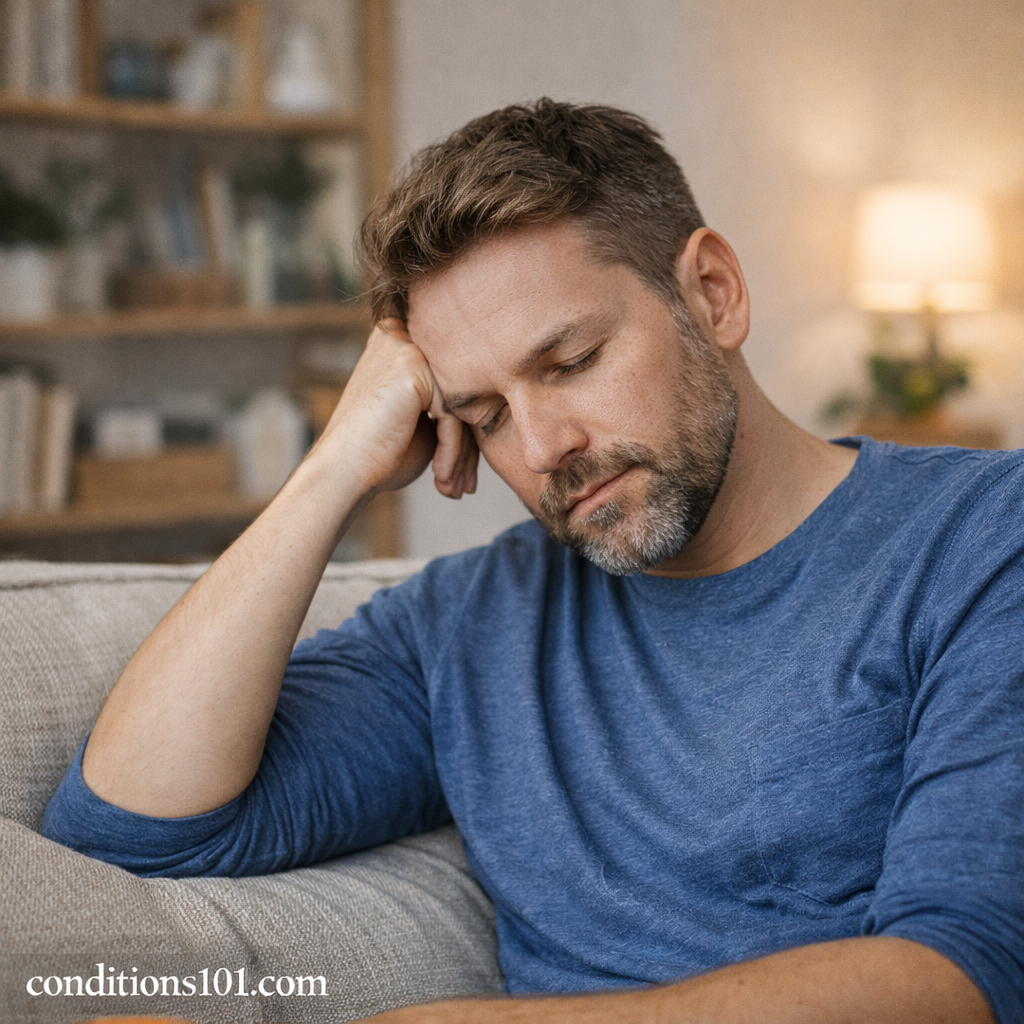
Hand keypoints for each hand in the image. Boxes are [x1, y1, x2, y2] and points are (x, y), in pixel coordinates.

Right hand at [312, 318, 478, 499]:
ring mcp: (405, 347)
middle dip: (466, 447)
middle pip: (459, 394)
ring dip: (462, 455)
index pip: (452, 387)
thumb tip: (494, 405)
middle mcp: (401, 335)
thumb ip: (451, 405)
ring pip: (460, 405)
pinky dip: (451, 452)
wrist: (343, 473)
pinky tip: (441, 479)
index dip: (463, 434)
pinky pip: (452, 414)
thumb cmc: (378, 454)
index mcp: (401, 342)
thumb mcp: (422, 423)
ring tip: (455, 489)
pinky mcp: (412, 366)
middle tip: (464, 487)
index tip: (464, 475)